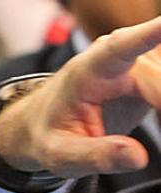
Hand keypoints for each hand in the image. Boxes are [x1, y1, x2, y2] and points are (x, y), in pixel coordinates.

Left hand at [0, 15, 160, 176]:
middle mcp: (115, 57)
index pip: (120, 47)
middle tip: (156, 131)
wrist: (42, 123)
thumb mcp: (60, 155)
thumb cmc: (50, 135)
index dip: (148, 34)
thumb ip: (96, 156)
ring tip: (153, 131)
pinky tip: (155, 118)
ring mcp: (137, 59)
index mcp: (88, 71)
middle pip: (159, 78)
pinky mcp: (152, 68)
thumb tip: (138, 158)